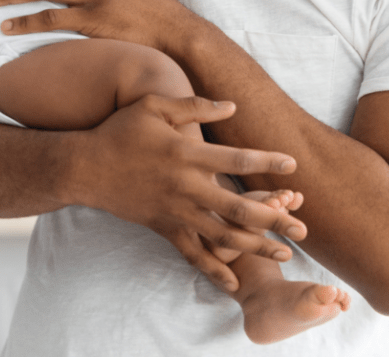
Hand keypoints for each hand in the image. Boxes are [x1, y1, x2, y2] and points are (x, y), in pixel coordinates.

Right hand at [70, 94, 306, 292]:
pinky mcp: (163, 228)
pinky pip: (192, 254)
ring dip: (256, 247)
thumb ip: (194, 106)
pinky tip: (234, 282)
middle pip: (239, 206)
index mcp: (187, 155)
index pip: (238, 159)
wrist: (85, 167)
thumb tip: (232, 106)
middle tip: (302, 225)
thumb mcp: (154, 106)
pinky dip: (214, 269)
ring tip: (285, 255)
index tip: (292, 165)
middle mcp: (186, 187)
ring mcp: (175, 211)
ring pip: (222, 235)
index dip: (268, 162)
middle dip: (274, 217)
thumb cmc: (121, 130)